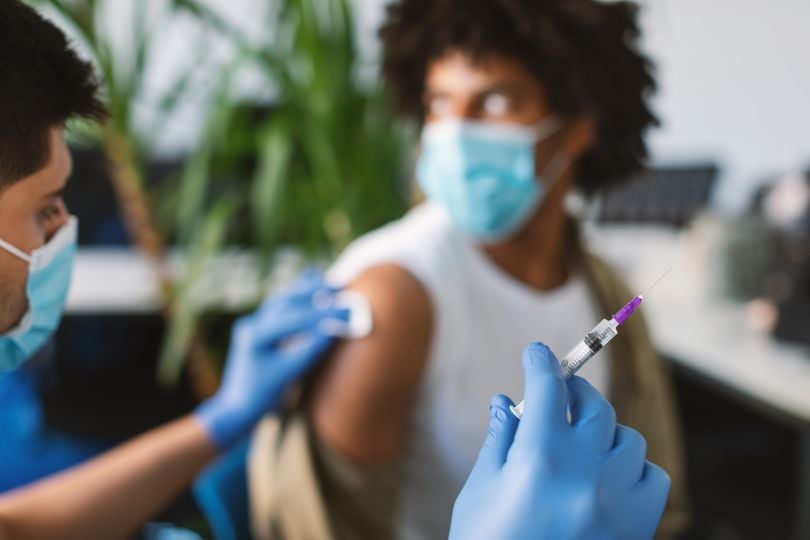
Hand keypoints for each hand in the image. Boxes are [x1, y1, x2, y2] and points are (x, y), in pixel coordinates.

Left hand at [195, 270, 348, 448]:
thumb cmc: (260, 397)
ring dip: (307, 292)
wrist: (237, 409)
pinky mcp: (260, 328)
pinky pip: (282, 308)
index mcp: (255, 335)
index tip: (346, 313)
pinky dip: (298, 297)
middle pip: (288, 302)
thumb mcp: (286, 376)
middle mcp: (252, 324)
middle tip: (341, 289)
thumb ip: (308, 352)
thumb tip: (332, 332)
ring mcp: (255, 324)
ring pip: (284, 300)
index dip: (322, 315)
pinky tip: (311, 279)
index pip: (294, 319)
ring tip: (330, 285)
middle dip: (315, 295)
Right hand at [450, 343, 669, 539]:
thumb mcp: (482, 492)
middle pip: (594, 406)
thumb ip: (500, 442)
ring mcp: (617, 500)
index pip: (548, 388)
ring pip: (628, 439)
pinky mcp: (637, 526)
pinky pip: (652, 477)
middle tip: (558, 396)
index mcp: (539, 460)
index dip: (541, 362)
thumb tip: (506, 403)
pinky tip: (609, 477)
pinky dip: (633, 469)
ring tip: (582, 444)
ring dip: (603, 432)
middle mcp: (585, 473)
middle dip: (573, 394)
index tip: (537, 353)